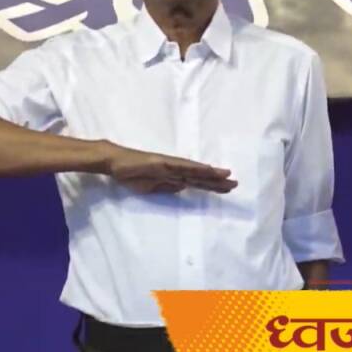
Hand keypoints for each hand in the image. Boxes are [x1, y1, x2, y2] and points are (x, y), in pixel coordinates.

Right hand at [102, 143, 236, 193]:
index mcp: (173, 176)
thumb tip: (183, 188)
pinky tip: (206, 169)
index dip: (212, 185)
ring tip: (227, 176)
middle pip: (200, 176)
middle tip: (236, 184)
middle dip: (217, 181)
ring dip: (210, 174)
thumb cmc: (132, 174)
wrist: (115, 163)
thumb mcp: (152, 188)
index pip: (197, 182)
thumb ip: (167, 187)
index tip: (227, 189)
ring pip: (194, 171)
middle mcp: (175, 169)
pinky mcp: (163, 162)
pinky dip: (194, 168)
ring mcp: (170, 164)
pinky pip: (181, 166)